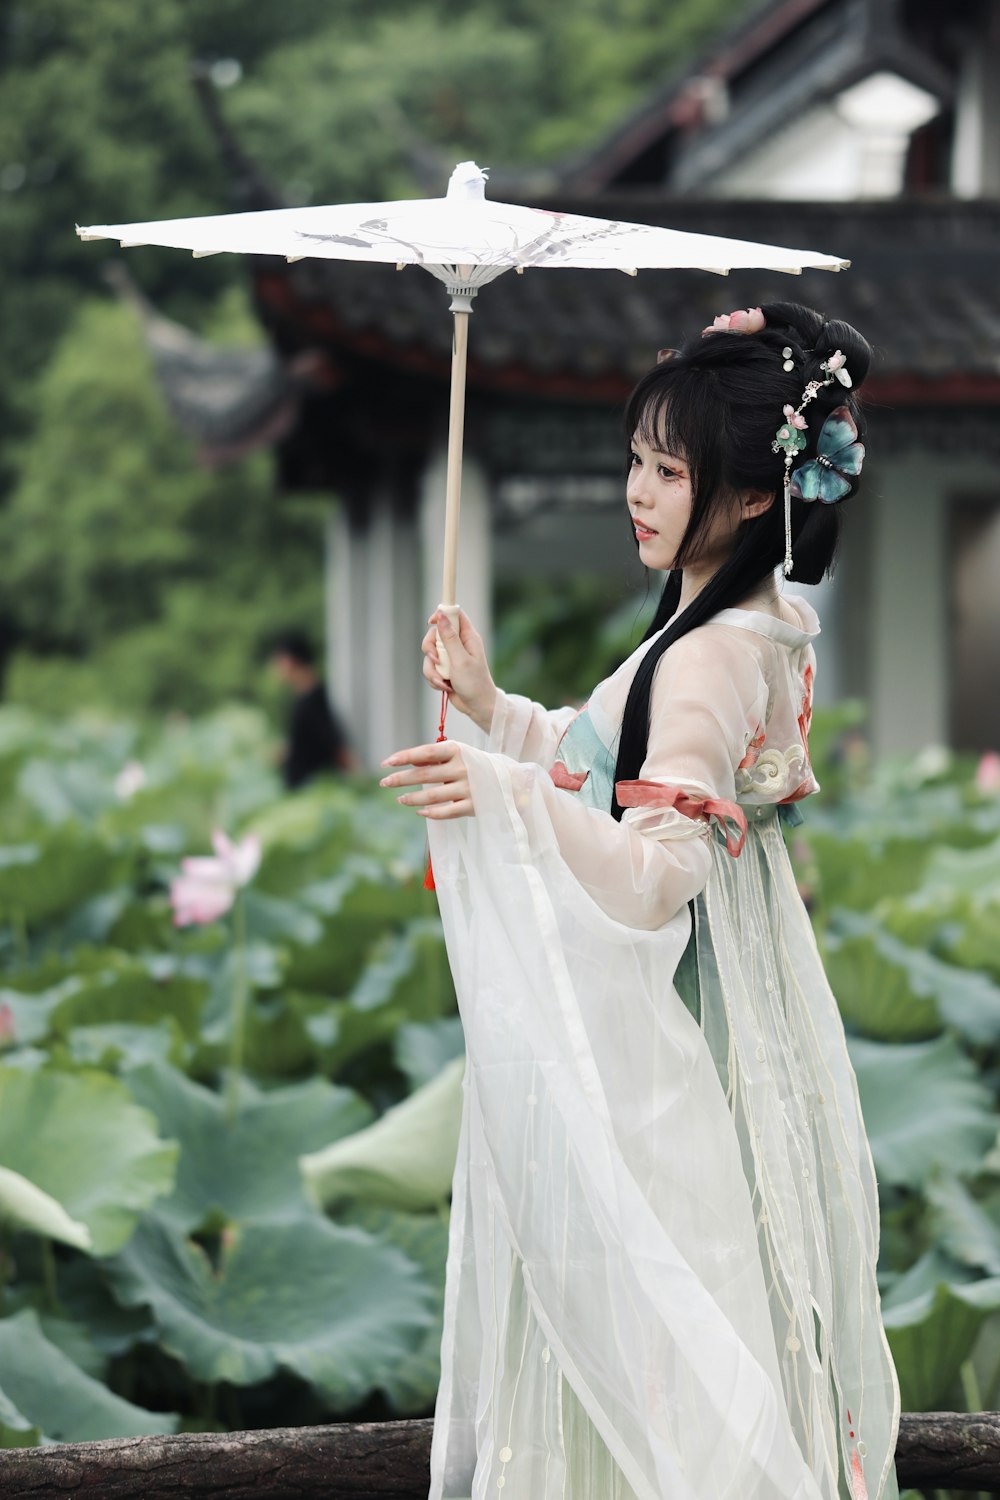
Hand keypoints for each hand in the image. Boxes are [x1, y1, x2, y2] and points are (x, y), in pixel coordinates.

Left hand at [380, 740, 473, 819]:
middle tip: (384, 782)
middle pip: (424, 775)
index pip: (425, 753)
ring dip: (412, 798)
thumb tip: (407, 761)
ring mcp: (468, 788)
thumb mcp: (457, 754)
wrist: (511, 780)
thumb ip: (434, 757)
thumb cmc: (475, 764)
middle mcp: (462, 768)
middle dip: (401, 779)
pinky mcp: (473, 805)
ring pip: (432, 796)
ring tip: (399, 799)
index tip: (386, 763)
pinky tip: (419, 811)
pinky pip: (447, 812)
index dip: (403, 757)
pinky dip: (431, 813)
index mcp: (457, 750)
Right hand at [421, 610, 496, 731]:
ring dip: (432, 670)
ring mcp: (451, 657)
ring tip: (443, 680)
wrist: (476, 706)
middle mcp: (459, 644)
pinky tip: (444, 686)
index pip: (454, 615)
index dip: (441, 615)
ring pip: (430, 654)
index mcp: (468, 637)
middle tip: (436, 660)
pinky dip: (434, 678)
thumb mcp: (460, 659)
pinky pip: (430, 668)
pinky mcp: (444, 669)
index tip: (431, 622)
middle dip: (430, 649)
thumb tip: (441, 615)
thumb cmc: (475, 683)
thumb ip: (449, 637)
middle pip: (435, 635)